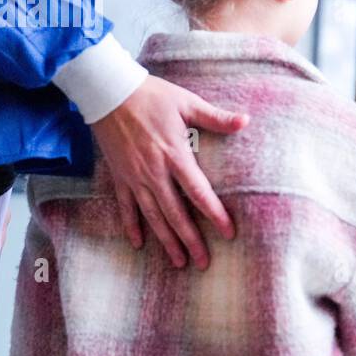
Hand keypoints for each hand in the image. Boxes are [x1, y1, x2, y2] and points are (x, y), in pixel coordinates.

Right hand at [91, 76, 248, 269]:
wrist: (108, 91)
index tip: (228, 233)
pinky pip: (125, 207)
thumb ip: (216, 117)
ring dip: (165, 240)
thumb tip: (246, 121)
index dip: (214, 214)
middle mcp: (154, 172)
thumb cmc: (151, 95)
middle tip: (203, 263)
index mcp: (174, 155)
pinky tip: (138, 243)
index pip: (198, 192)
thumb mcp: (186, 102)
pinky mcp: (119, 176)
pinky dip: (131, 226)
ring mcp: (134, 177)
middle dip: (190, 240)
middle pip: (175, 213)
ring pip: (152, 216)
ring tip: (178, 262)